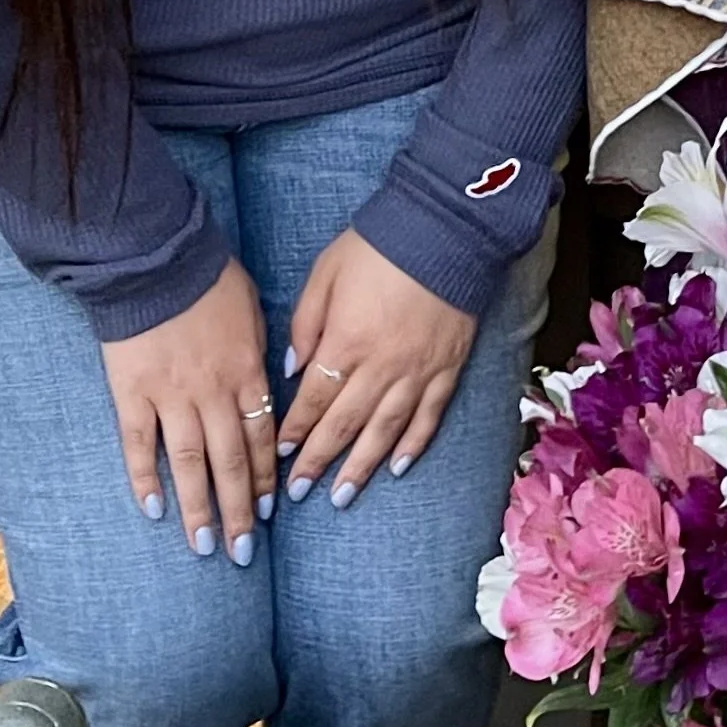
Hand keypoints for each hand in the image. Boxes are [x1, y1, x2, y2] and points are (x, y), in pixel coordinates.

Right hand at [100, 256, 275, 560]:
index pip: (262, 438)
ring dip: (199, 508)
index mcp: (247, 373)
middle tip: (243, 552)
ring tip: (204, 545)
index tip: (270, 511)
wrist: (153, 258)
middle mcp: (214, 393)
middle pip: (231, 463)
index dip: (266, 478)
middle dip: (239, 510)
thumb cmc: (207, 277)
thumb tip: (270, 382)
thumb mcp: (253, 309)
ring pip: (190, 464)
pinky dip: (146, 478)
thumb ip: (262, 350)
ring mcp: (171, 396)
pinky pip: (140, 444)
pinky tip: (153, 509)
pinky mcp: (132, 393)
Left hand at [280, 229, 476, 504]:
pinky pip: (428, 416)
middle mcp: (381, 365)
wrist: (444, 229)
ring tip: (342, 497)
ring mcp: (417, 371)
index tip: (280, 456)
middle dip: (319, 461)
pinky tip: (398, 467)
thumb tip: (291, 368)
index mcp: (346, 341)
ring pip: (385, 431)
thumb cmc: (377, 246)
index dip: (295, 430)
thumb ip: (304, 324)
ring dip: (361, 466)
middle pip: (345, 424)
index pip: (313, 399)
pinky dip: (413, 444)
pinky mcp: (447, 368)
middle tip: (300, 493)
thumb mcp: (324, 274)